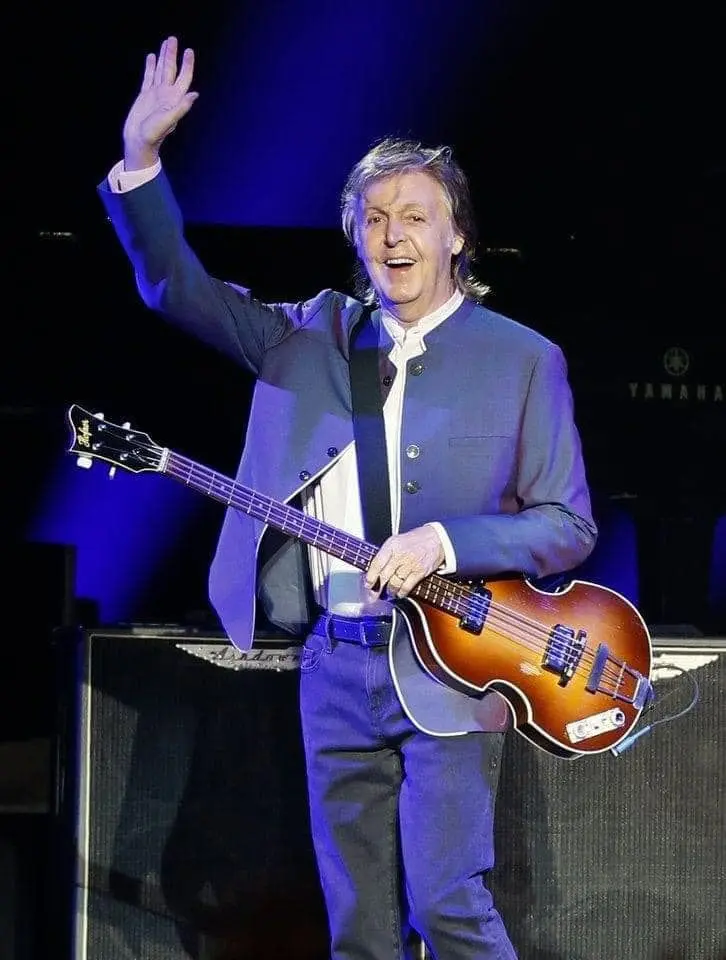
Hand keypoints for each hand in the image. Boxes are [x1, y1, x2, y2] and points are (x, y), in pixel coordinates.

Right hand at [122, 36, 198, 170]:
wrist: (138, 141)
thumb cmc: (153, 134)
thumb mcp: (168, 120)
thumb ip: (181, 107)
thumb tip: (195, 94)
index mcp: (173, 99)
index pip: (183, 78)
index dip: (187, 65)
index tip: (188, 51)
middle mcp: (166, 95)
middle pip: (171, 70)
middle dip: (172, 55)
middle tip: (173, 39)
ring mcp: (155, 94)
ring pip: (160, 71)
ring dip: (163, 57)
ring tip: (165, 43)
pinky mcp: (144, 96)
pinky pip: (148, 77)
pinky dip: (151, 67)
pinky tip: (152, 57)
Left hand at [365, 526, 444, 598]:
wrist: (436, 539)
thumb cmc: (415, 540)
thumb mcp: (396, 541)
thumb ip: (385, 554)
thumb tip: (372, 571)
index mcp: (392, 545)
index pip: (377, 563)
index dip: (370, 576)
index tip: (367, 584)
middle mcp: (400, 554)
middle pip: (384, 576)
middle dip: (377, 588)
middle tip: (373, 595)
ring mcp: (410, 564)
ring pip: (394, 583)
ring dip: (390, 591)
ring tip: (388, 593)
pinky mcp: (420, 572)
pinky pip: (406, 586)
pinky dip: (401, 592)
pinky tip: (399, 593)